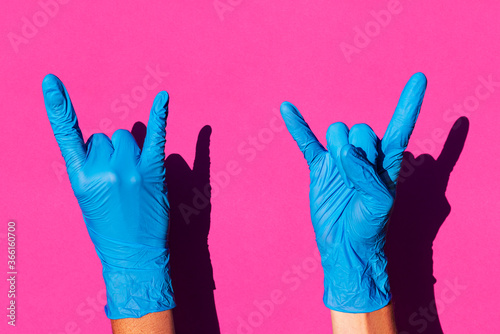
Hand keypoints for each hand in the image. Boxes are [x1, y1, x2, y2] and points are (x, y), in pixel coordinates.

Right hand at [42, 74, 174, 318]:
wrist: (133, 254)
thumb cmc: (108, 228)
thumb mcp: (88, 198)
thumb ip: (92, 167)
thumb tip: (111, 142)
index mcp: (81, 177)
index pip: (67, 134)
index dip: (58, 106)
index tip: (51, 80)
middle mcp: (104, 169)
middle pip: (106, 137)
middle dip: (111, 153)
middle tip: (119, 181)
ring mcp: (130, 169)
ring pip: (127, 137)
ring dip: (130, 151)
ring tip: (134, 179)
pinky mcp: (153, 171)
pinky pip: (157, 136)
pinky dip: (160, 116)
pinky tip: (164, 96)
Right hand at [280, 73, 426, 312]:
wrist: (345, 245)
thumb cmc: (371, 226)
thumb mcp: (381, 202)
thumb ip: (366, 173)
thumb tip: (344, 150)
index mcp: (388, 160)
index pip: (401, 124)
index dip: (410, 102)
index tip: (420, 77)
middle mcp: (365, 154)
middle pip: (360, 128)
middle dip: (358, 149)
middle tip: (358, 178)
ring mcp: (340, 159)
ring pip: (337, 131)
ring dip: (338, 150)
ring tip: (342, 178)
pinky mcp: (319, 168)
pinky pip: (306, 141)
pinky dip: (297, 126)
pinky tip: (286, 108)